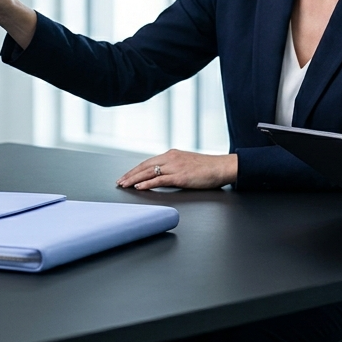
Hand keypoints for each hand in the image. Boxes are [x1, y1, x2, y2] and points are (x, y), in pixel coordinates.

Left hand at [116, 149, 237, 190]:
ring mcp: (175, 167)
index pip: (148, 162)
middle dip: (130, 174)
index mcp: (172, 154)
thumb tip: (163, 176)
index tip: (126, 176)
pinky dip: (147, 184)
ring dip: (134, 179)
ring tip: (124, 185)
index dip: (135, 169)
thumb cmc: (208, 168)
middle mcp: (171, 158)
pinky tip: (139, 187)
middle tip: (119, 181)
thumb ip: (174, 168)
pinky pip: (160, 180)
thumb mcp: (187, 164)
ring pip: (149, 172)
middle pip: (144, 166)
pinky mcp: (180, 176)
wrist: (221, 167)